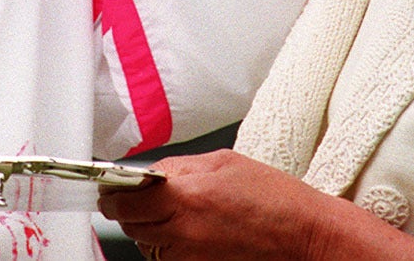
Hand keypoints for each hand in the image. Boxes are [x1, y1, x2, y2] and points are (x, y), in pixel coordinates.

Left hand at [99, 150, 341, 260]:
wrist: (305, 237)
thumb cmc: (274, 199)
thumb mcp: (223, 163)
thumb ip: (180, 168)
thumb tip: (151, 173)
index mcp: (187, 197)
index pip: (126, 200)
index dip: (112, 192)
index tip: (108, 187)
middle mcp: (183, 233)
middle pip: (130, 224)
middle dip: (125, 209)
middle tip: (131, 196)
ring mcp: (190, 258)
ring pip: (146, 244)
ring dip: (146, 228)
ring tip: (164, 212)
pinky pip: (167, 258)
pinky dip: (166, 245)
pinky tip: (182, 230)